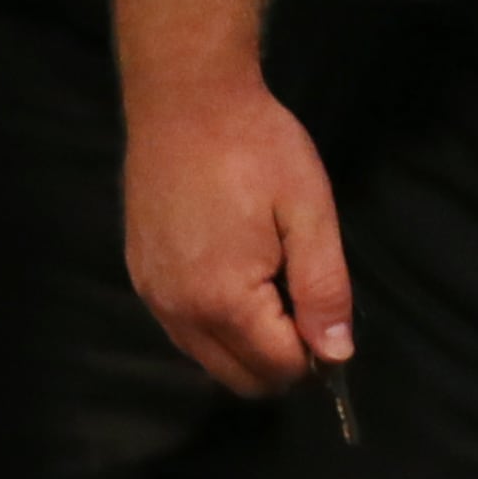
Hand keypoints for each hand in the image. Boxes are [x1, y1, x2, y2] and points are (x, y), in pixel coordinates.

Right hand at [122, 71, 348, 396]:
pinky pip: (184, 329)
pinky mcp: (141, 277)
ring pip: (209, 358)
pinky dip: (218, 323)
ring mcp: (152, 295)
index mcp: (222, 300)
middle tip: (306, 298)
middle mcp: (177, 311)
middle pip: (240, 378)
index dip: (316, 353)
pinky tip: (240, 272)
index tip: (329, 310)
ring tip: (275, 277)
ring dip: (249, 341)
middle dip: (283, 356)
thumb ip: (324, 290)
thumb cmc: (256, 148)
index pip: (278, 369)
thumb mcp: (309, 213)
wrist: (187, 101)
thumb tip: (335, 354)